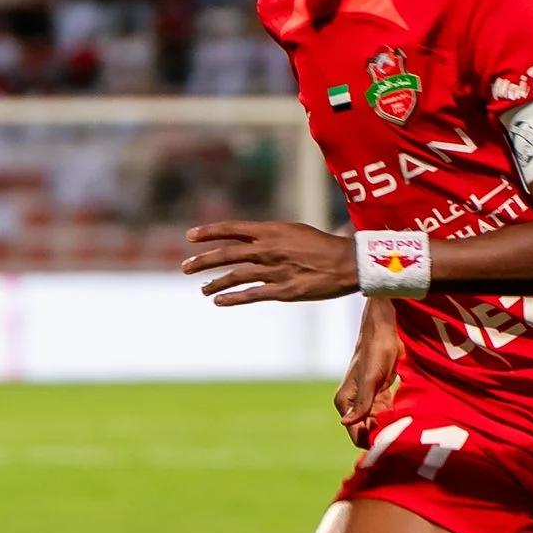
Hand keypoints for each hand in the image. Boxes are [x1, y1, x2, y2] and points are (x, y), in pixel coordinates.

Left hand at [181, 220, 357, 305]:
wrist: (347, 263)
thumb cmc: (322, 245)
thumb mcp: (293, 231)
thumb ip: (270, 236)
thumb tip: (251, 241)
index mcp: (271, 231)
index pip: (232, 230)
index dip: (209, 232)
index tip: (190, 237)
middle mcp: (268, 249)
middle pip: (227, 255)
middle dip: (203, 261)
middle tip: (186, 267)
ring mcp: (274, 271)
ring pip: (235, 277)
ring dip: (215, 283)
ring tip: (202, 289)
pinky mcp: (282, 291)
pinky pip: (251, 295)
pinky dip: (232, 299)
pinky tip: (219, 302)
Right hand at [335, 302, 403, 445]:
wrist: (386, 330)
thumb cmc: (375, 351)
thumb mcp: (369, 379)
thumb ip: (360, 403)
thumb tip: (345, 422)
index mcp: (345, 402)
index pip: (356, 433)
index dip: (371, 441)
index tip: (390, 443)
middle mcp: (354, 404)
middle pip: (367, 431)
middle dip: (382, 435)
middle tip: (403, 436)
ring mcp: (368, 400)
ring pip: (378, 423)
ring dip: (390, 427)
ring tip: (407, 430)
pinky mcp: (381, 394)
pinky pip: (387, 413)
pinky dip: (395, 417)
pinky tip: (407, 419)